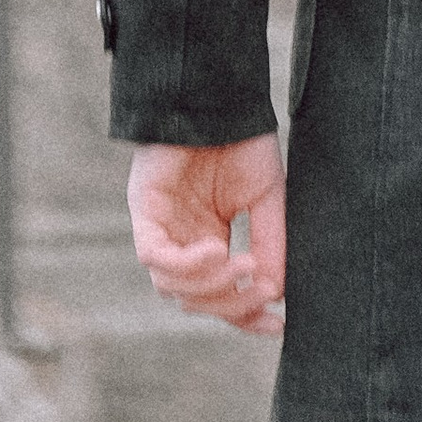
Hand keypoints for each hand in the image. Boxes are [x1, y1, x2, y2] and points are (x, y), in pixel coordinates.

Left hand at [128, 135, 286, 334]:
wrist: (219, 97)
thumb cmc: (241, 140)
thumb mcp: (266, 198)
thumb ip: (270, 243)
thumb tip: (276, 292)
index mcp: (208, 239)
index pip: (220, 295)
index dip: (244, 315)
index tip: (276, 324)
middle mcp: (180, 240)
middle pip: (196, 299)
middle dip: (231, 303)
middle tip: (262, 290)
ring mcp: (160, 227)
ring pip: (172, 287)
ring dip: (211, 285)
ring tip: (244, 263)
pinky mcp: (144, 211)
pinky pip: (155, 257)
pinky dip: (185, 265)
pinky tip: (216, 249)